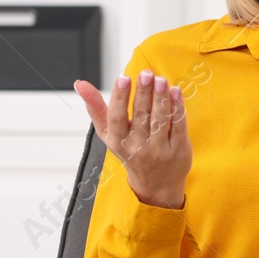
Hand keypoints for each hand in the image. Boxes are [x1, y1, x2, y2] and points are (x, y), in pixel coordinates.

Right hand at [73, 68, 190, 208]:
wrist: (156, 185)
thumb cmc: (129, 151)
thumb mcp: (108, 134)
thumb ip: (96, 107)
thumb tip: (79, 83)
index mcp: (118, 141)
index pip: (116, 117)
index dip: (120, 97)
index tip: (123, 77)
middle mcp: (137, 147)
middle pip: (141, 115)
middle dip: (143, 92)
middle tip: (145, 73)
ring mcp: (159, 150)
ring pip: (160, 119)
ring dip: (161, 97)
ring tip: (161, 79)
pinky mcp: (178, 149)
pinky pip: (178, 126)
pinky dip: (177, 108)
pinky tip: (175, 92)